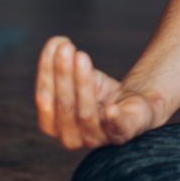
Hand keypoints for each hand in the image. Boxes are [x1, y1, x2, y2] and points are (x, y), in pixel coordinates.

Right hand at [35, 36, 157, 148]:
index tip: (54, 45)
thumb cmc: (101, 92)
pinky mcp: (123, 134)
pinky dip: (113, 119)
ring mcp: (97, 138)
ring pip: (86, 112)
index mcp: (54, 125)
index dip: (47, 72)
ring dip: (83, 83)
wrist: (134, 105)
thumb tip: (56, 41)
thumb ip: (65, 63)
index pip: (45, 99)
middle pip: (64, 104)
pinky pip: (117, 128)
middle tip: (66, 48)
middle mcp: (71, 137)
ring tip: (82, 56)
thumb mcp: (81, 77)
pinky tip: (111, 109)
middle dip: (63, 74)